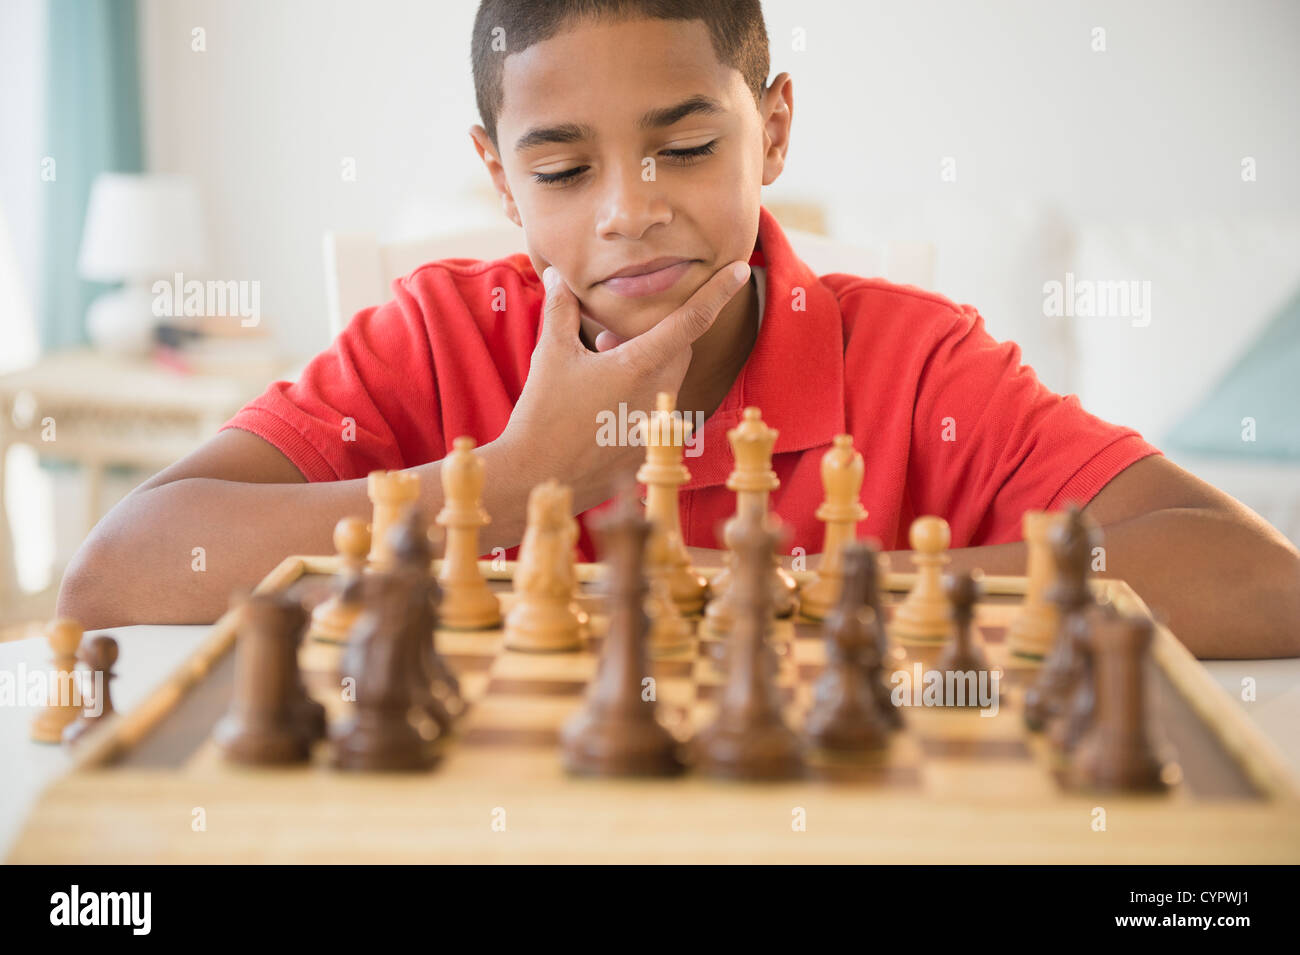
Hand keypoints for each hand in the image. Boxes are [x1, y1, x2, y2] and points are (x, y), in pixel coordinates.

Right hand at [492, 260, 750, 510]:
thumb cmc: (543, 414)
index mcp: (639, 366)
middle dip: (652, 334)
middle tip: (607, 338)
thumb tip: (556, 277)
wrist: (539, 475)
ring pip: (665, 378)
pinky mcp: (649, 446)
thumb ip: (560, 310)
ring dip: (641, 365)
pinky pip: (655, 409)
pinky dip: (636, 395)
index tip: (740, 269)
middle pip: (678, 349)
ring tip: (598, 366)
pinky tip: (601, 401)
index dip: (718, 292)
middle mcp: (658, 395)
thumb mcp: (550, 354)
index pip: (692, 320)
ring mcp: (657, 424)